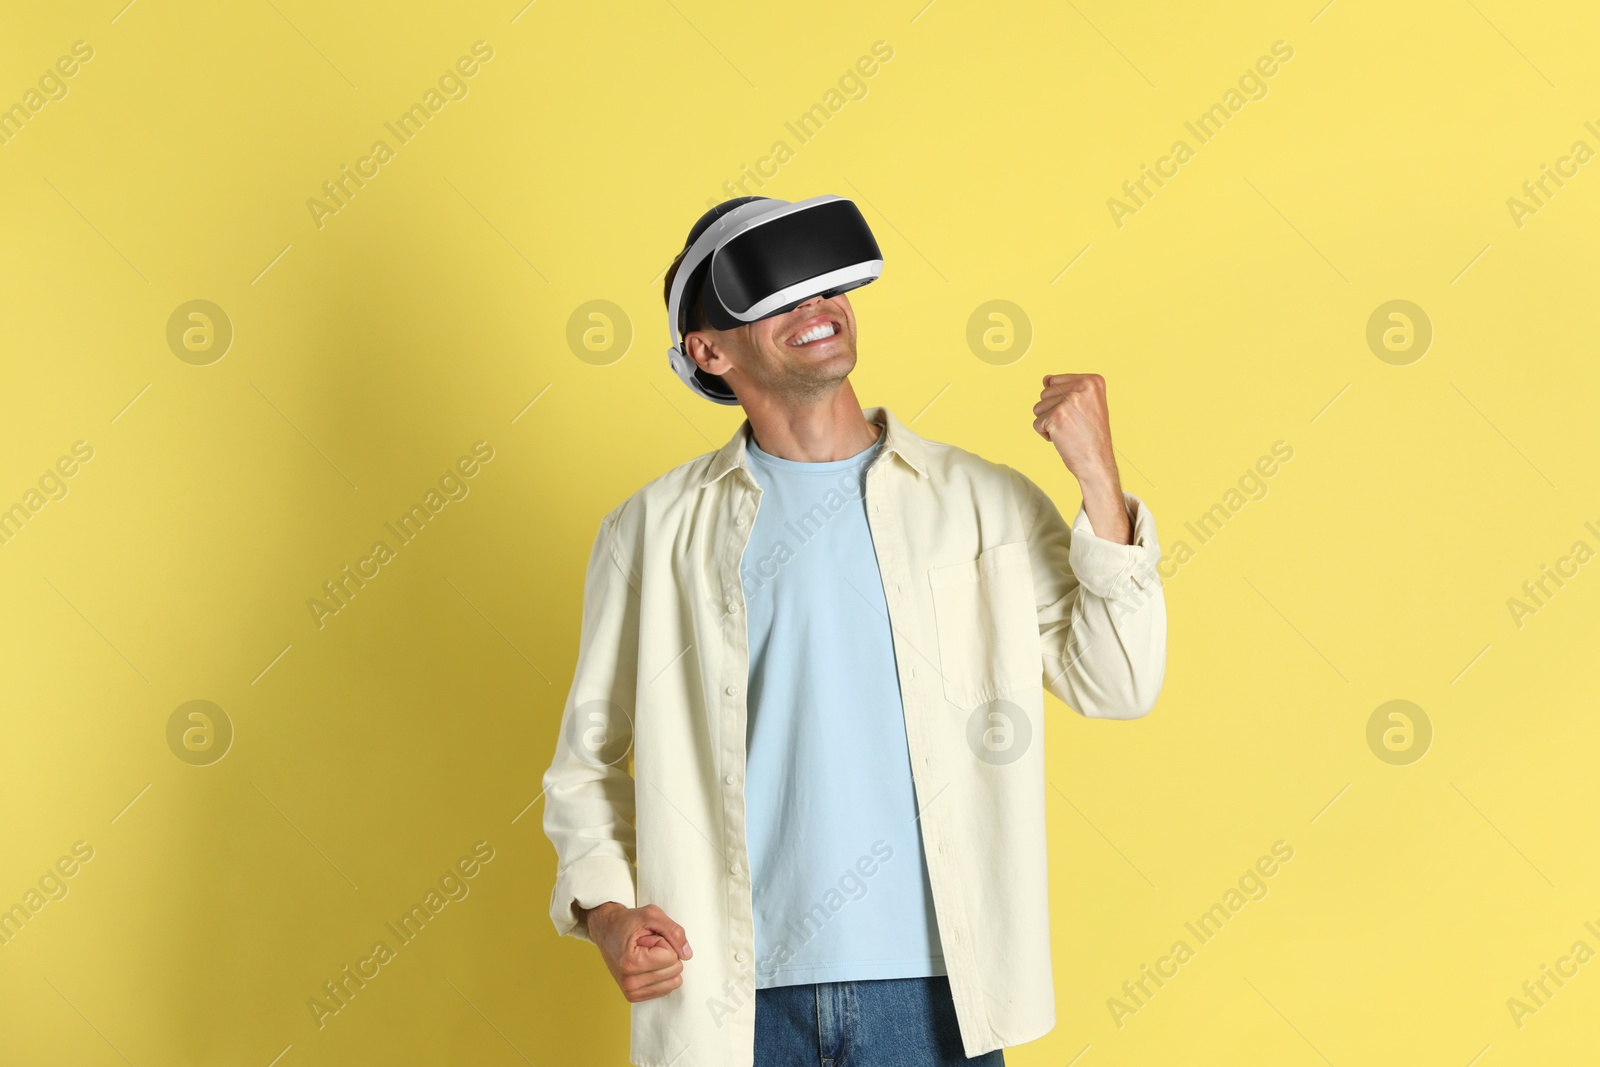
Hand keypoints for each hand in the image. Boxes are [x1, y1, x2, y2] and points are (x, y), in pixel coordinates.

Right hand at [582, 902, 691, 1002]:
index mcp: (630, 962)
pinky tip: (645, 964)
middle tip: (645, 945)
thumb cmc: (628, 921)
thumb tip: (688, 955)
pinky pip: (666, 989)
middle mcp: (629, 982)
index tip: (646, 937)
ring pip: (673, 981)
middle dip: (665, 953)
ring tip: (645, 954)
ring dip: (663, 964)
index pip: (671, 956)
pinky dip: (660, 974)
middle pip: (674, 970)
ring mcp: (630, 991)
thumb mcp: (652, 914)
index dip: (663, 941)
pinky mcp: (634, 996)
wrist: (607, 930)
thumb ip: (674, 932)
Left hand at [1033, 373, 1131, 544]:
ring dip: (1048, 422)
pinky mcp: (1057, 416)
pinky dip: (1045, 434)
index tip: (1079, 414)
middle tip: (1074, 425)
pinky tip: (1063, 439)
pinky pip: (1037, 423)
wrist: (1097, 462)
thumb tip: (1045, 379)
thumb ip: (1069, 388)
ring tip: (1069, 431)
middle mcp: (1082, 386)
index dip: (1060, 401)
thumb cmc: (1091, 435)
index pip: (1054, 381)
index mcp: (1093, 380)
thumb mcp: (1088, 404)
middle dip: (1053, 411)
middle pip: (1044, 393)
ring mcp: (1069, 401)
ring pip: (1038, 408)